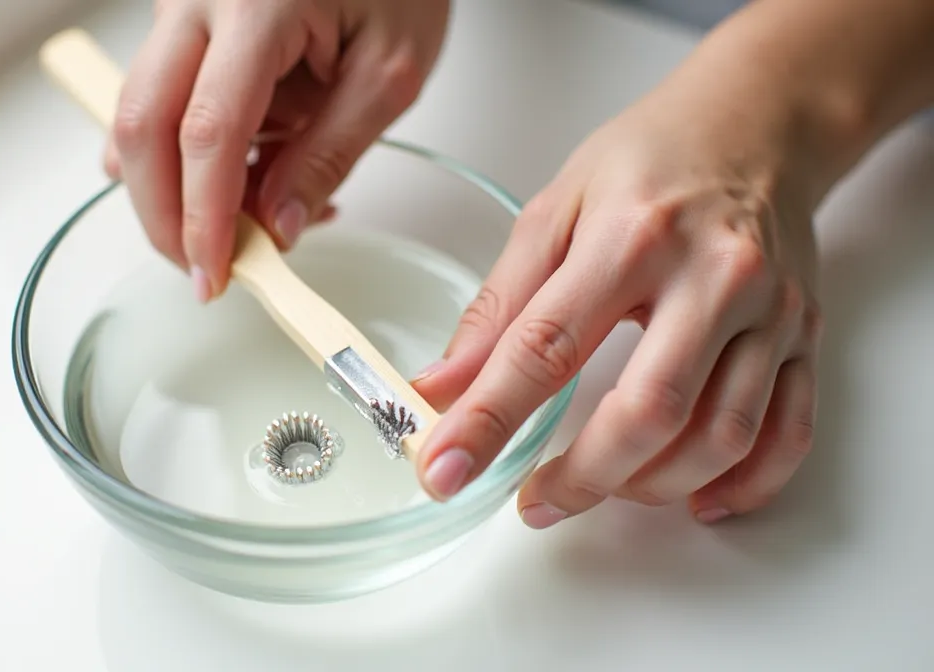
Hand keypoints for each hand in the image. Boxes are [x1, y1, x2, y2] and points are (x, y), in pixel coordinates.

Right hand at [106, 0, 449, 300]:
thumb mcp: (390, 73)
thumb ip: (330, 154)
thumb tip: (275, 228)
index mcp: (257, 4)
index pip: (208, 130)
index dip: (204, 215)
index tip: (215, 275)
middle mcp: (197, 0)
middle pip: (142, 126)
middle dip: (164, 215)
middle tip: (207, 271)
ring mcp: (178, 9)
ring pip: (138, 117)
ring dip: (175, 189)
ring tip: (250, 219)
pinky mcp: (179, 26)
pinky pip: (158, 102)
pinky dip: (184, 158)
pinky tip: (241, 179)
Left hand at [411, 78, 824, 527]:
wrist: (757, 123)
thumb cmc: (649, 162)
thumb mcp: (552, 211)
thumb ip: (497, 306)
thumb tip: (440, 386)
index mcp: (630, 239)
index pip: (544, 350)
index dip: (488, 420)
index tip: (447, 470)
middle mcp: (711, 277)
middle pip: (649, 411)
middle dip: (582, 477)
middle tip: (534, 501)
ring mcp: (769, 311)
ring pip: (721, 436)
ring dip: (652, 486)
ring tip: (601, 486)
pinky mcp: (805, 336)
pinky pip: (786, 434)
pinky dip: (742, 485)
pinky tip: (692, 497)